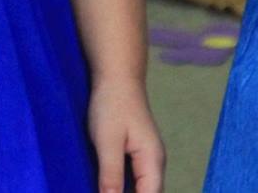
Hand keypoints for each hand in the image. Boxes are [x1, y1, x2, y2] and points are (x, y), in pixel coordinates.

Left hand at [88, 76, 164, 192]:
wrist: (116, 76)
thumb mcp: (107, 142)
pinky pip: (134, 179)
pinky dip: (123, 186)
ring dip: (125, 192)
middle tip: (103, 192)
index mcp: (152, 162)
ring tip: (104, 189)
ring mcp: (146, 158)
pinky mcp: (136, 153)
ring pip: (141, 188)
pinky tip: (106, 187)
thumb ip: (111, 174)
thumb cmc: (112, 106)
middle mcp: (154, 163)